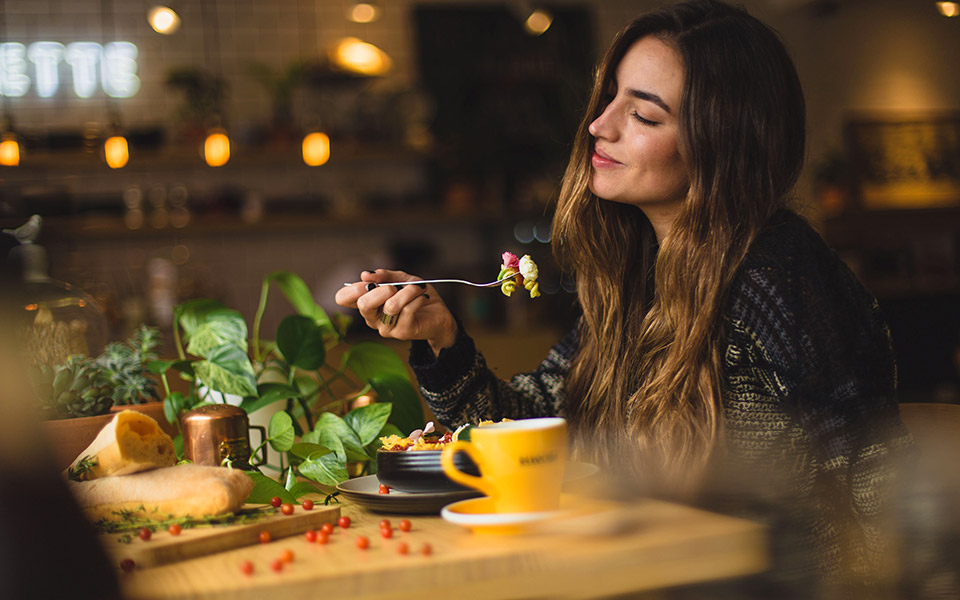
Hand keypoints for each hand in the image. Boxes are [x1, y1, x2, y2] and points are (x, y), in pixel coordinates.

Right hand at [335, 269, 457, 353]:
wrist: (438, 314)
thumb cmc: (416, 295)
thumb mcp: (401, 279)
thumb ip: (384, 275)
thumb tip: (365, 275)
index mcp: (367, 303)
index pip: (343, 298)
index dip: (353, 288)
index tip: (369, 281)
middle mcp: (372, 318)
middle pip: (363, 304)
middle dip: (382, 289)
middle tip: (395, 286)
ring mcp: (386, 328)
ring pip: (391, 306)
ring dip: (407, 291)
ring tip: (418, 288)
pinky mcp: (402, 332)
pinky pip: (408, 310)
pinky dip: (417, 298)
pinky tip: (423, 297)